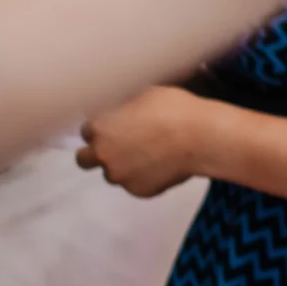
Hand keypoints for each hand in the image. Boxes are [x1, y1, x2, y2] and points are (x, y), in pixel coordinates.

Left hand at [77, 86, 205, 197]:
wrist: (201, 137)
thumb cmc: (174, 108)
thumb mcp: (143, 93)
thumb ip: (122, 107)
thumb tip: (117, 111)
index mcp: (100, 128)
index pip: (86, 131)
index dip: (102, 127)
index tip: (116, 125)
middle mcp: (103, 155)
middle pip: (84, 160)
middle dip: (97, 153)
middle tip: (121, 145)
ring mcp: (120, 177)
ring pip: (113, 173)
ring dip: (123, 165)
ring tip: (150, 155)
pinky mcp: (139, 192)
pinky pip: (135, 184)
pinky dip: (144, 176)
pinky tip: (162, 165)